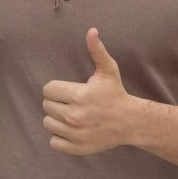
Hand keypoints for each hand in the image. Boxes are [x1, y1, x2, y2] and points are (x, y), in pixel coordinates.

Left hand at [42, 29, 136, 154]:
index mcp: (78, 96)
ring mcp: (75, 134)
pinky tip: (71, 129)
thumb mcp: (108, 71)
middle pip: (46, 106)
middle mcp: (74, 116)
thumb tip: (91, 31)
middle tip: (71, 102)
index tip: (68, 90)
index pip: (48, 90)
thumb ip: (97, 50)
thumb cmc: (116, 94)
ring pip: (48, 123)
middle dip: (57, 102)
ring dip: (56, 119)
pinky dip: (59, 137)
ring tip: (71, 115)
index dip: (57, 88)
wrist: (130, 122)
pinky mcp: (77, 147)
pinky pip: (54, 142)